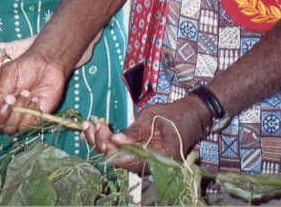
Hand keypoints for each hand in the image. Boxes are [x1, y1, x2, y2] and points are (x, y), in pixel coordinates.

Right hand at [0, 51, 68, 134]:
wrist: (47, 65)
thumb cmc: (24, 68)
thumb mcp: (6, 75)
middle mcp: (2, 114)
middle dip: (2, 112)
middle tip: (12, 96)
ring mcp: (17, 119)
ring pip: (10, 129)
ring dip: (18, 111)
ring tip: (27, 93)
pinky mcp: (33, 121)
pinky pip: (26, 127)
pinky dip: (30, 113)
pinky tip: (35, 99)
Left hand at [82, 96, 208, 173]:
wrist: (192, 115)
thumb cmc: (175, 115)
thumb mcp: (154, 118)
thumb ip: (135, 131)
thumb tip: (115, 139)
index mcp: (159, 158)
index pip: (129, 160)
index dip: (112, 149)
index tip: (102, 131)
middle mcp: (151, 165)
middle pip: (119, 161)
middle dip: (102, 143)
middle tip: (94, 125)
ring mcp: (145, 161)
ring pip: (117, 157)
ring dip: (100, 142)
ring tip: (88, 125)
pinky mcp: (140, 154)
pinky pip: (121, 152)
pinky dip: (107, 141)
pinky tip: (93, 129)